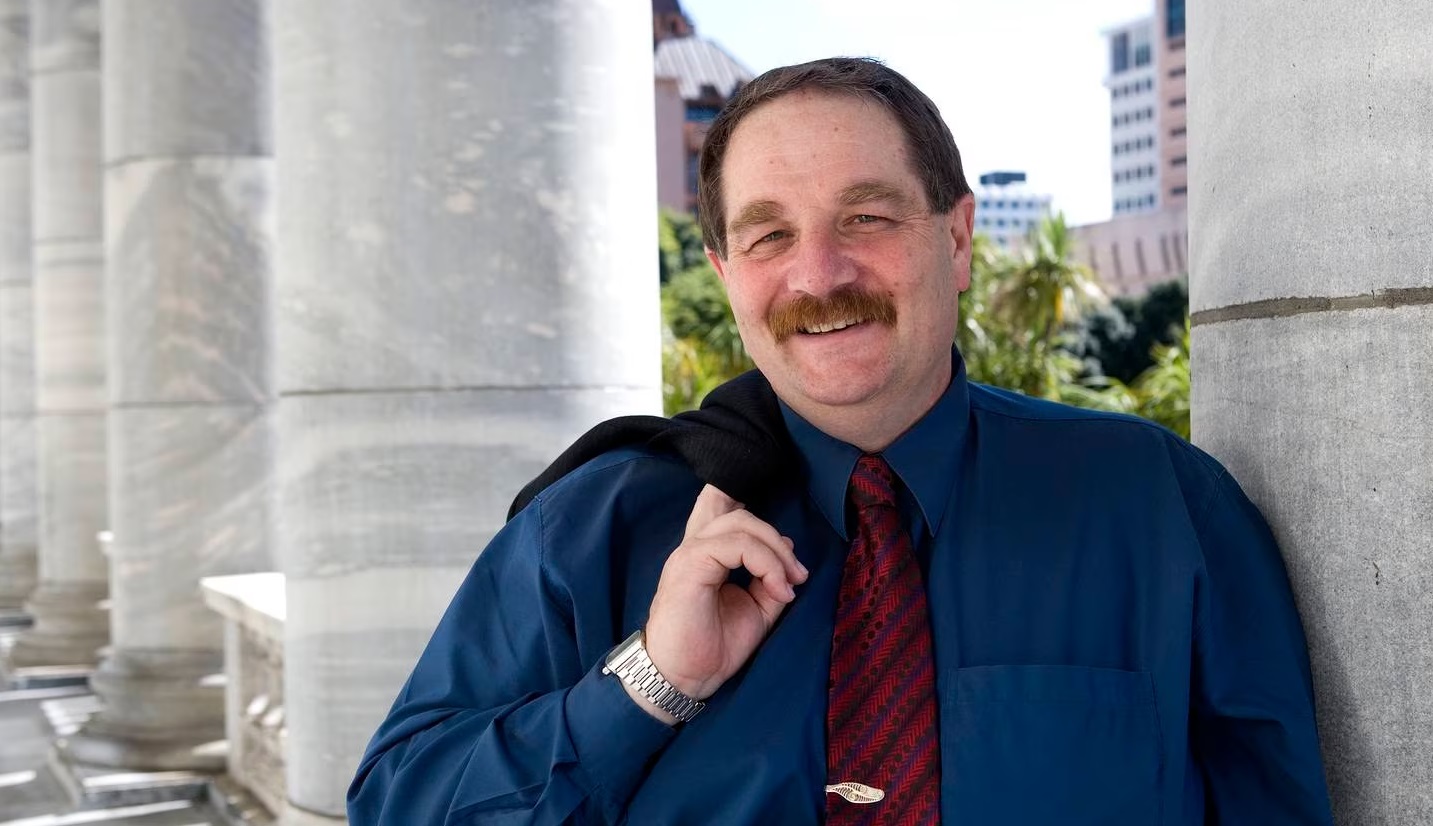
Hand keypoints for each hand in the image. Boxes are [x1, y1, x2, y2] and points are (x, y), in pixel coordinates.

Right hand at [633, 485, 807, 721]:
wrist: (686, 678)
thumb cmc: (714, 648)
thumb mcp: (756, 610)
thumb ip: (771, 581)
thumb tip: (789, 557)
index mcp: (707, 556)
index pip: (725, 513)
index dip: (755, 517)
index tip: (790, 558)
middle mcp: (697, 548)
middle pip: (743, 517)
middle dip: (778, 541)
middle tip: (798, 575)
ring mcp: (690, 553)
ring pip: (741, 524)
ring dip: (775, 551)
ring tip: (790, 582)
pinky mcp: (690, 563)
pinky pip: (736, 545)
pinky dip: (766, 563)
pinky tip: (778, 588)